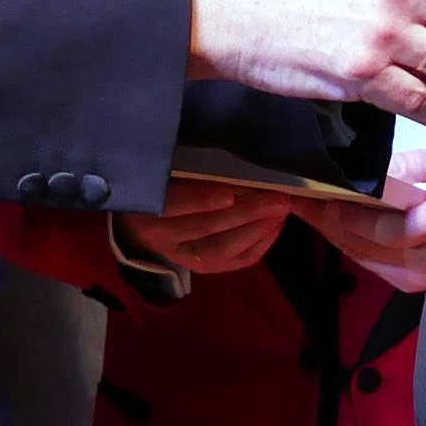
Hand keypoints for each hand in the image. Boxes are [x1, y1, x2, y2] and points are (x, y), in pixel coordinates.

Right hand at [116, 180, 290, 275]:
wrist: (144, 220)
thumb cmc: (159, 181)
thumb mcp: (164, 169)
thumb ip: (188, 165)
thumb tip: (229, 157)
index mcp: (146, 207)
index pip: (172, 206)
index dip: (200, 201)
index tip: (229, 193)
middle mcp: (162, 237)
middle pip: (205, 229)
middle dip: (245, 214)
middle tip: (277, 198)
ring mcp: (183, 256)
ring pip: (222, 249)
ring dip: (256, 229)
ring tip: (281, 209)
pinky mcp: (204, 268)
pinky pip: (235, 261)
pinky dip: (260, 243)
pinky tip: (276, 225)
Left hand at [303, 145, 425, 293]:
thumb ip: (418, 164)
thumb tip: (382, 170)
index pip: (386, 230)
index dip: (349, 216)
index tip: (321, 196)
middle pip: (367, 247)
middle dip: (330, 223)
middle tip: (300, 198)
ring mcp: (424, 278)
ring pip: (366, 259)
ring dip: (335, 235)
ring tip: (309, 210)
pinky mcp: (417, 284)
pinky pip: (375, 267)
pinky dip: (351, 246)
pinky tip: (333, 228)